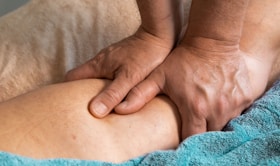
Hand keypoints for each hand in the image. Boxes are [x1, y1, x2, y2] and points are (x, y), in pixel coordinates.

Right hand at [65, 28, 172, 116]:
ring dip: (96, 89)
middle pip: (82, 78)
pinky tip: (117, 93)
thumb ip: (112, 95)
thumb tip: (94, 111)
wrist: (158, 36)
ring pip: (95, 76)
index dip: (67, 91)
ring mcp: (110, 59)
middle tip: (87, 109)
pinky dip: (107, 84)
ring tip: (103, 104)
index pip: (71, 77)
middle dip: (82, 93)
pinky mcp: (120, 60)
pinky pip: (107, 73)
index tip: (70, 104)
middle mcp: (100, 61)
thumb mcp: (129, 78)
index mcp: (97, 65)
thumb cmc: (145, 55)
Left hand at [115, 40, 266, 138]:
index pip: (190, 138)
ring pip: (223, 124)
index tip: (180, 137)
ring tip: (204, 111)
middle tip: (192, 123)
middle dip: (199, 132)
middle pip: (208, 134)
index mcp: (195, 108)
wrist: (212, 41)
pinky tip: (218, 102)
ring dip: (213, 122)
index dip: (184, 140)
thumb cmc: (183, 60)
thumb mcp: (159, 76)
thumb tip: (119, 110)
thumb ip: (139, 94)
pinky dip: (227, 112)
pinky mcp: (245, 96)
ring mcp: (233, 103)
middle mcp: (216, 110)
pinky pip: (236, 113)